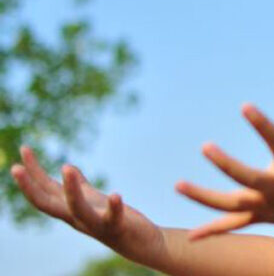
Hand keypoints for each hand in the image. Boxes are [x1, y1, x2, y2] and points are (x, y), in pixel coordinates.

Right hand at [10, 147, 164, 262]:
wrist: (140, 244)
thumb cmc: (115, 220)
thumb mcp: (94, 199)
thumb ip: (80, 186)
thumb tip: (67, 166)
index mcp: (71, 208)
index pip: (45, 189)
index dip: (33, 172)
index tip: (24, 148)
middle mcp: (77, 218)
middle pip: (47, 203)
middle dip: (30, 187)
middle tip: (14, 167)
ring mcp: (95, 224)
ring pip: (77, 209)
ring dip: (71, 190)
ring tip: (67, 167)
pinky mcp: (116, 228)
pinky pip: (113, 218)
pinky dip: (114, 207)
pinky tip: (116, 195)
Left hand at [176, 89, 273, 239]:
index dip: (262, 125)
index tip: (245, 106)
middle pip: (248, 179)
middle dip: (226, 165)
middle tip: (205, 146)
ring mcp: (267, 206)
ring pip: (230, 205)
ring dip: (203, 197)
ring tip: (177, 185)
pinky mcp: (260, 217)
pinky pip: (232, 226)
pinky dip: (211, 231)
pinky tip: (189, 238)